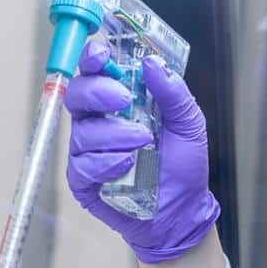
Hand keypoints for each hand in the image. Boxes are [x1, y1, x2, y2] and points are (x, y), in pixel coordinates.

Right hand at [65, 40, 219, 262]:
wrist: (182, 212)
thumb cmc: (182, 167)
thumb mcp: (189, 124)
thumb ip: (173, 92)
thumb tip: (153, 63)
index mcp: (119, 101)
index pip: (95, 71)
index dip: (92, 58)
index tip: (102, 55)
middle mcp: (98, 122)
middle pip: (77, 95)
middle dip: (98, 92)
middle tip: (124, 100)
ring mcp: (87, 151)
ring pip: (82, 132)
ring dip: (114, 135)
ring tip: (143, 144)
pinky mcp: (82, 180)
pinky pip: (82, 165)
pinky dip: (106, 163)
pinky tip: (127, 167)